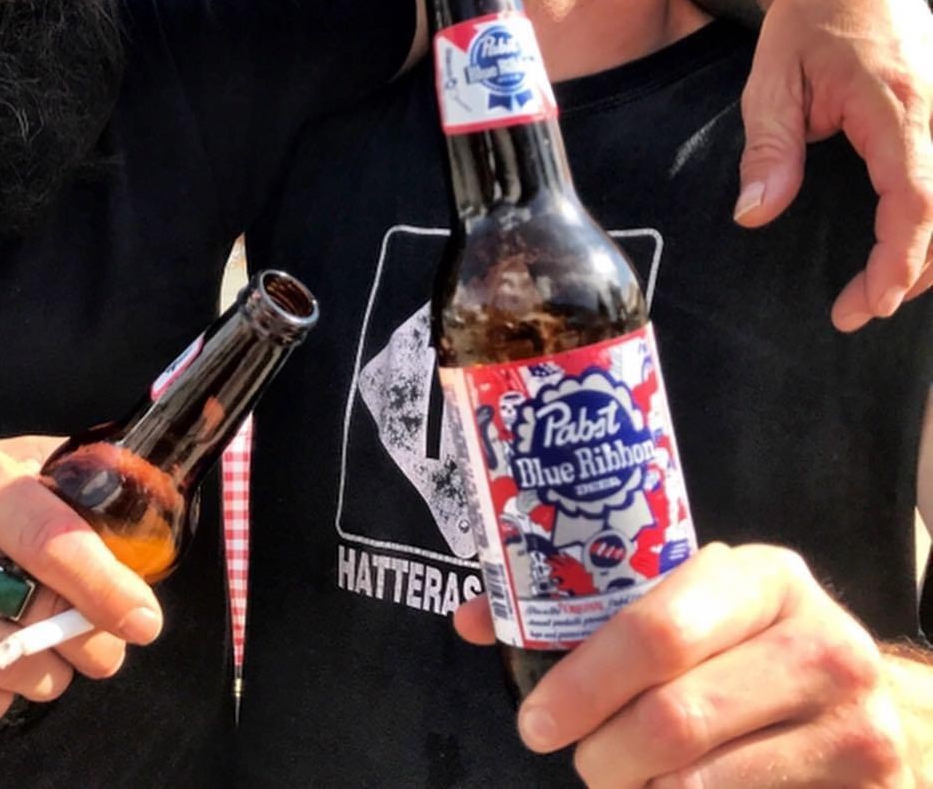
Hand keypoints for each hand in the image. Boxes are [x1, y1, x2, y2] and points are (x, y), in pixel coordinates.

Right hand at [0, 436, 162, 726]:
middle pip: (33, 612)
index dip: (105, 585)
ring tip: (56, 658)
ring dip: (48, 674)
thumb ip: (65, 475)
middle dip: (88, 640)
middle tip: (107, 645)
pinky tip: (2, 673)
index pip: (50, 538)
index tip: (145, 620)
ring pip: (1, 664)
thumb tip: (141, 496)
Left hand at [454, 542, 914, 785]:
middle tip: (582, 762)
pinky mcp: (872, 788)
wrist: (866, 698)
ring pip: (702, 784)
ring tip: (626, 782)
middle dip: (604, 754)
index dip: (583, 682)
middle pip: (673, 718)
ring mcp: (856, 722)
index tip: (536, 722)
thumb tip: (471, 621)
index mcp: (759, 576)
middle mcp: (821, 640)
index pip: (655, 630)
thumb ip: (586, 608)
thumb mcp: (685, 605)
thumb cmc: (744, 645)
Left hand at [733, 0, 932, 331]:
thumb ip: (769, 149)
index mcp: (899, 105)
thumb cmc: (803, 27)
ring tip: (879, 287)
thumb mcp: (770, 82)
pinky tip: (910, 248)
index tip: (869, 303)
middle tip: (859, 308)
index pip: (917, 199)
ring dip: (932, 252)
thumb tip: (755, 215)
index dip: (899, 260)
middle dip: (914, 272)